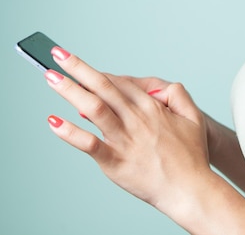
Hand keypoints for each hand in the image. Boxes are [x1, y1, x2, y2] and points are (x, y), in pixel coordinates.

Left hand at [43, 46, 210, 213]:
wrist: (191, 191)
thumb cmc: (192, 157)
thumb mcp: (193, 118)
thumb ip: (178, 95)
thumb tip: (160, 86)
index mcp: (151, 107)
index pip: (119, 83)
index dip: (99, 75)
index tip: (83, 71)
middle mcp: (135, 119)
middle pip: (102, 87)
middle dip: (78, 68)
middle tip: (57, 55)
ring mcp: (124, 140)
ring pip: (93, 108)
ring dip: (70, 90)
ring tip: (50, 76)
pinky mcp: (115, 162)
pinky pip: (90, 144)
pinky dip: (70, 133)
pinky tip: (54, 122)